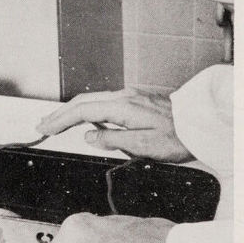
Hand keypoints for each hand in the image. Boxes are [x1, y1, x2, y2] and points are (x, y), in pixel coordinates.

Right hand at [36, 88, 193, 162]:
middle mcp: (123, 96)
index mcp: (122, 107)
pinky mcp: (135, 100)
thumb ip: (113, 140)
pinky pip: (103, 101)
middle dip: (60, 113)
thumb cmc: (177, 137)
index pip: (82, 111)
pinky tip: (83, 117)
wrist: (200, 123)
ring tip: (57, 121)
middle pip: (83, 101)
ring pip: (92, 99)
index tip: (45, 128)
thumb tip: (88, 136)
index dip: (61, 120)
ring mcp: (129, 96)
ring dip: (72, 110)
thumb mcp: (144, 146)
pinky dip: (86, 108)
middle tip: (43, 125)